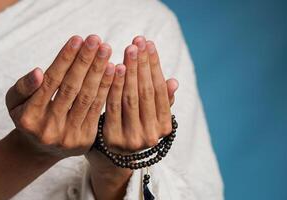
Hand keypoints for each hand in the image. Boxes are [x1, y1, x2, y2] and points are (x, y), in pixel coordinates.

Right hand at [5, 35, 114, 157]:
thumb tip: (39, 72)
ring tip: (106, 50)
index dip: (65, 59)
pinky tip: (113, 69)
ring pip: (87, 98)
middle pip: (71, 88)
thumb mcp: (15, 102)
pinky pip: (97, 109)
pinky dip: (106, 88)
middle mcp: (49, 129)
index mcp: (28, 118)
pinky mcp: (86, 139)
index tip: (78, 39)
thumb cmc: (28, 116)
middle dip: (85, 61)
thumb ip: (24, 86)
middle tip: (96, 39)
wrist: (41, 148)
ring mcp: (69, 136)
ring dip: (98, 71)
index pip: (50, 82)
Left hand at [87, 36, 177, 168]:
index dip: (155, 66)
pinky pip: (113, 105)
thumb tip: (174, 82)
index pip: (160, 91)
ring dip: (130, 70)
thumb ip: (162, 102)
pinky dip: (114, 85)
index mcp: (164, 128)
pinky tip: (113, 67)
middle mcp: (151, 136)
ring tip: (128, 49)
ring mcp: (132, 138)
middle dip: (142, 64)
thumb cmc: (134, 128)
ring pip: (131, 97)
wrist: (112, 158)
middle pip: (146, 92)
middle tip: (138, 41)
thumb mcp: (152, 118)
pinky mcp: (112, 138)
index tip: (149, 45)